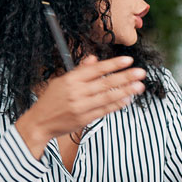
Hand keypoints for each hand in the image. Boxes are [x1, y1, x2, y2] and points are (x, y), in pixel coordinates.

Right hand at [16, 55, 146, 157]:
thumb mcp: (61, 81)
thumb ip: (79, 71)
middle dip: (125, 76)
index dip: (113, 64)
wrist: (40, 122)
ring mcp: (81, 106)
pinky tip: (127, 99)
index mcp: (71, 79)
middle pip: (105, 82)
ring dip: (125, 91)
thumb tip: (94, 59)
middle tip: (141, 72)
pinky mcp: (84, 119)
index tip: (129, 60)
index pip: (96, 69)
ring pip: (107, 97)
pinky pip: (104, 110)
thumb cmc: (51, 100)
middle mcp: (76, 92)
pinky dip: (117, 105)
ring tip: (139, 86)